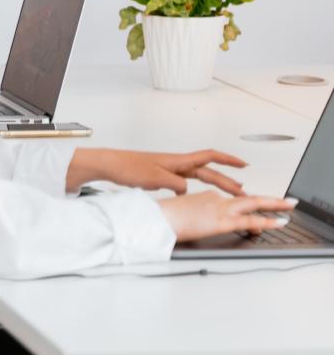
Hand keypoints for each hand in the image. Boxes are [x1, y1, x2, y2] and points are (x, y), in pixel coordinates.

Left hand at [66, 148, 246, 195]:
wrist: (110, 165)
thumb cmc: (128, 167)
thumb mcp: (155, 178)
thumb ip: (175, 184)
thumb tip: (187, 190)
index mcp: (177, 161)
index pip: (208, 156)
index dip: (227, 160)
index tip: (243, 164)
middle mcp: (176, 163)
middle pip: (207, 170)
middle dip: (226, 179)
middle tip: (242, 190)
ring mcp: (169, 169)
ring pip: (197, 176)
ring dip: (213, 184)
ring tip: (226, 192)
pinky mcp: (161, 176)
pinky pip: (184, 182)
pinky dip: (194, 189)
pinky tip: (194, 198)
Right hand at [159, 192, 296, 242]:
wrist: (158, 217)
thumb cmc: (164, 216)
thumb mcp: (182, 212)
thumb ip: (194, 213)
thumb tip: (196, 220)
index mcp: (206, 196)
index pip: (233, 200)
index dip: (248, 205)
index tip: (256, 208)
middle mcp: (217, 199)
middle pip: (249, 197)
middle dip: (271, 199)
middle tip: (287, 201)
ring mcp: (221, 208)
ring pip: (254, 205)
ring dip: (275, 205)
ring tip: (289, 207)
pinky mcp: (223, 221)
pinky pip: (251, 220)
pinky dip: (268, 221)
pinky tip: (279, 222)